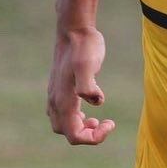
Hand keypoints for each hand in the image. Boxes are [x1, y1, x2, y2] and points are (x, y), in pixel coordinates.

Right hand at [46, 27, 114, 144]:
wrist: (74, 29)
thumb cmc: (84, 47)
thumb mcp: (88, 66)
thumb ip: (88, 85)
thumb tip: (95, 101)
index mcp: (63, 101)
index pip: (74, 135)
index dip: (94, 137)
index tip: (110, 122)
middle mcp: (56, 100)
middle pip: (66, 133)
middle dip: (86, 134)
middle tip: (103, 122)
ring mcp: (56, 93)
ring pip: (62, 124)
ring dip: (79, 127)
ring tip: (96, 118)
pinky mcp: (60, 86)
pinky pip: (62, 111)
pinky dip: (75, 116)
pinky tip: (90, 103)